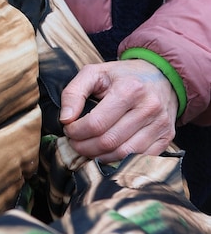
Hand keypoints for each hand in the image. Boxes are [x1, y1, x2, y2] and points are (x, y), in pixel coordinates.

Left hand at [59, 60, 176, 161]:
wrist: (162, 76)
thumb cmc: (123, 75)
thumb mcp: (95, 72)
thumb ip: (74, 92)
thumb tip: (65, 118)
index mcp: (129, 89)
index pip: (96, 123)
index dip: (77, 131)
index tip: (68, 129)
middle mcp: (148, 108)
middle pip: (109, 141)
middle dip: (85, 147)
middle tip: (74, 142)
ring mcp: (160, 125)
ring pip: (124, 154)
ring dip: (100, 157)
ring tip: (88, 148)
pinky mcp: (167, 138)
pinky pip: (140, 159)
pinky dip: (120, 161)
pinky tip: (107, 153)